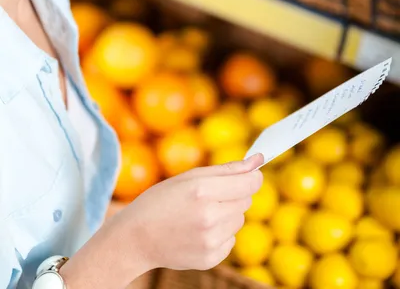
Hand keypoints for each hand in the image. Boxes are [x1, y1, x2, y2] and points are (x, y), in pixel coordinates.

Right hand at [121, 153, 263, 271]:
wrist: (136, 238)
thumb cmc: (161, 200)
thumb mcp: (189, 176)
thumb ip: (226, 169)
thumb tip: (257, 161)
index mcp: (202, 190)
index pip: (250, 183)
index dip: (252, 176)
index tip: (250, 174)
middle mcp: (209, 217)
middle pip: (246, 200)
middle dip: (234, 194)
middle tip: (209, 196)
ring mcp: (210, 241)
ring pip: (239, 220)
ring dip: (227, 214)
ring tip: (200, 215)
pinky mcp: (210, 258)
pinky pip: (231, 240)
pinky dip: (220, 234)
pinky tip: (198, 231)